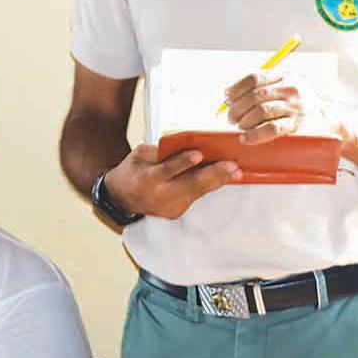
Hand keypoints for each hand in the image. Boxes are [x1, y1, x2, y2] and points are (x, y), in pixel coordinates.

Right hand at [104, 143, 238, 219]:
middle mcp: (159, 196)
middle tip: (233, 166)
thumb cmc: (133, 170)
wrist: (120, 198)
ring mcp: (169, 207)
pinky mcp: (176, 212)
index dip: (183, 162)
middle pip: (189, 185)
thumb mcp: (140, 154)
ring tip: (237, 172)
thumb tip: (189, 144)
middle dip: (214, 174)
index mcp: (147, 179)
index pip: (167, 170)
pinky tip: (225, 177)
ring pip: (197, 192)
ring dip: (219, 181)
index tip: (199, 154)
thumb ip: (162, 151)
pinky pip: (196, 197)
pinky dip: (210, 186)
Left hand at [222, 71, 353, 146]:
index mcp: (286, 75)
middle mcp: (292, 88)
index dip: (236, 88)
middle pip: (255, 95)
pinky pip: (271, 129)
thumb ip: (264, 86)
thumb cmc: (301, 104)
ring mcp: (295, 106)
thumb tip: (229, 95)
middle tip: (231, 118)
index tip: (227, 98)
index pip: (255, 77)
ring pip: (261, 111)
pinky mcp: (296, 125)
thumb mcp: (288, 86)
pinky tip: (246, 138)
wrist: (328, 120)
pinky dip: (254, 134)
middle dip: (237, 108)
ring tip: (239, 127)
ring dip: (244, 121)